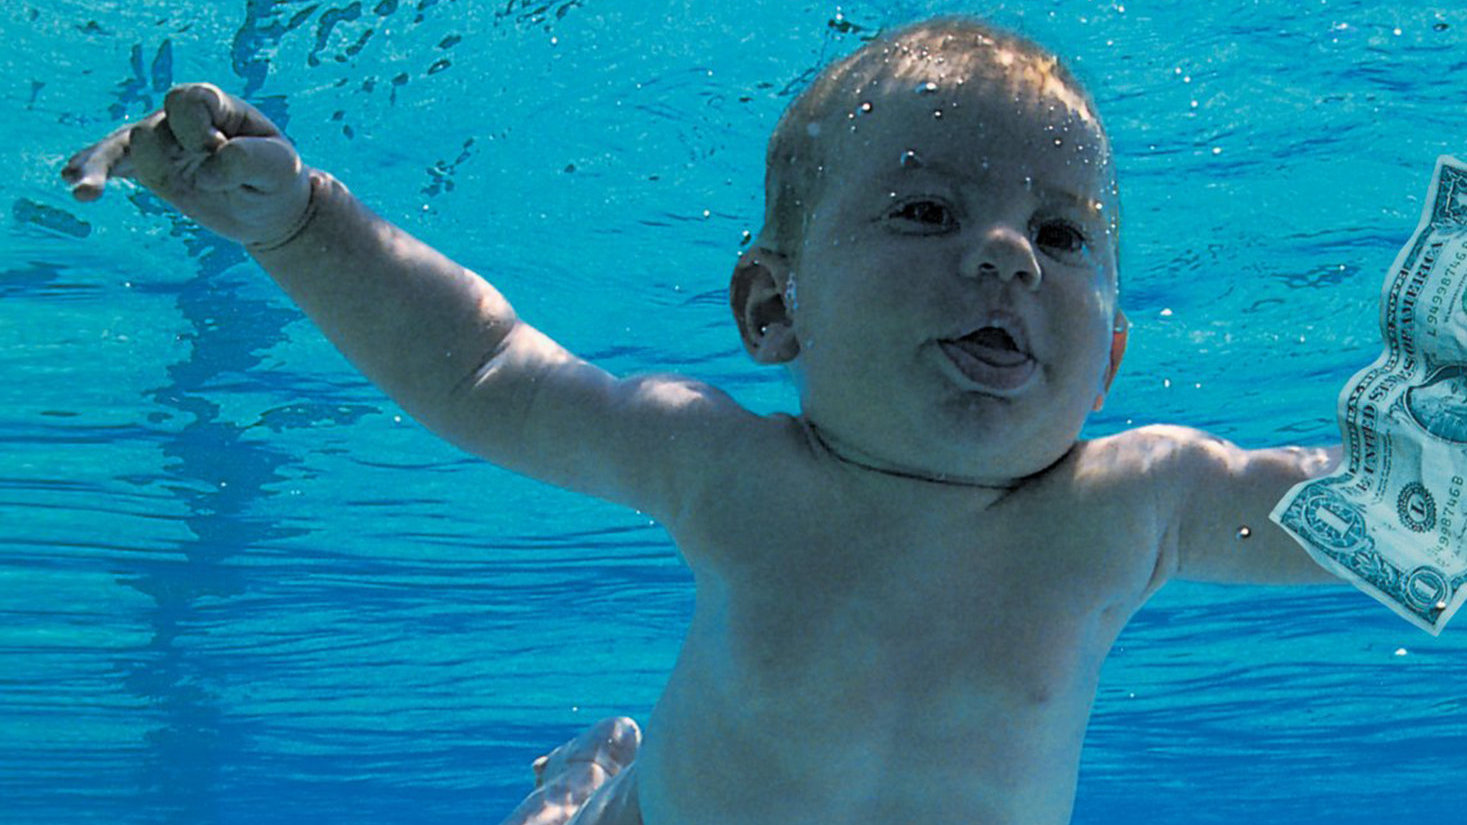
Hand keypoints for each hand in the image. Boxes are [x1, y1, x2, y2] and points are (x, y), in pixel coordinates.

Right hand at [62, 83, 311, 248]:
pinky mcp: (150, 172)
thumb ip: (247, 160)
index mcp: (214, 106)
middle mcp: (181, 121)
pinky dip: (93, 172)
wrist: (269, 209)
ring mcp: (161, 146)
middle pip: (154, 127)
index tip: (219, 150)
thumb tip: (205, 168)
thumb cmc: (277, 179)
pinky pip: (114, 165)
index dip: (197, 127)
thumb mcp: (279, 168)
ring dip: (101, 166)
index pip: (188, 101)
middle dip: (165, 152)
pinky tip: (73, 182)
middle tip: (209, 180)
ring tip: (84, 190)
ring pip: (123, 146)